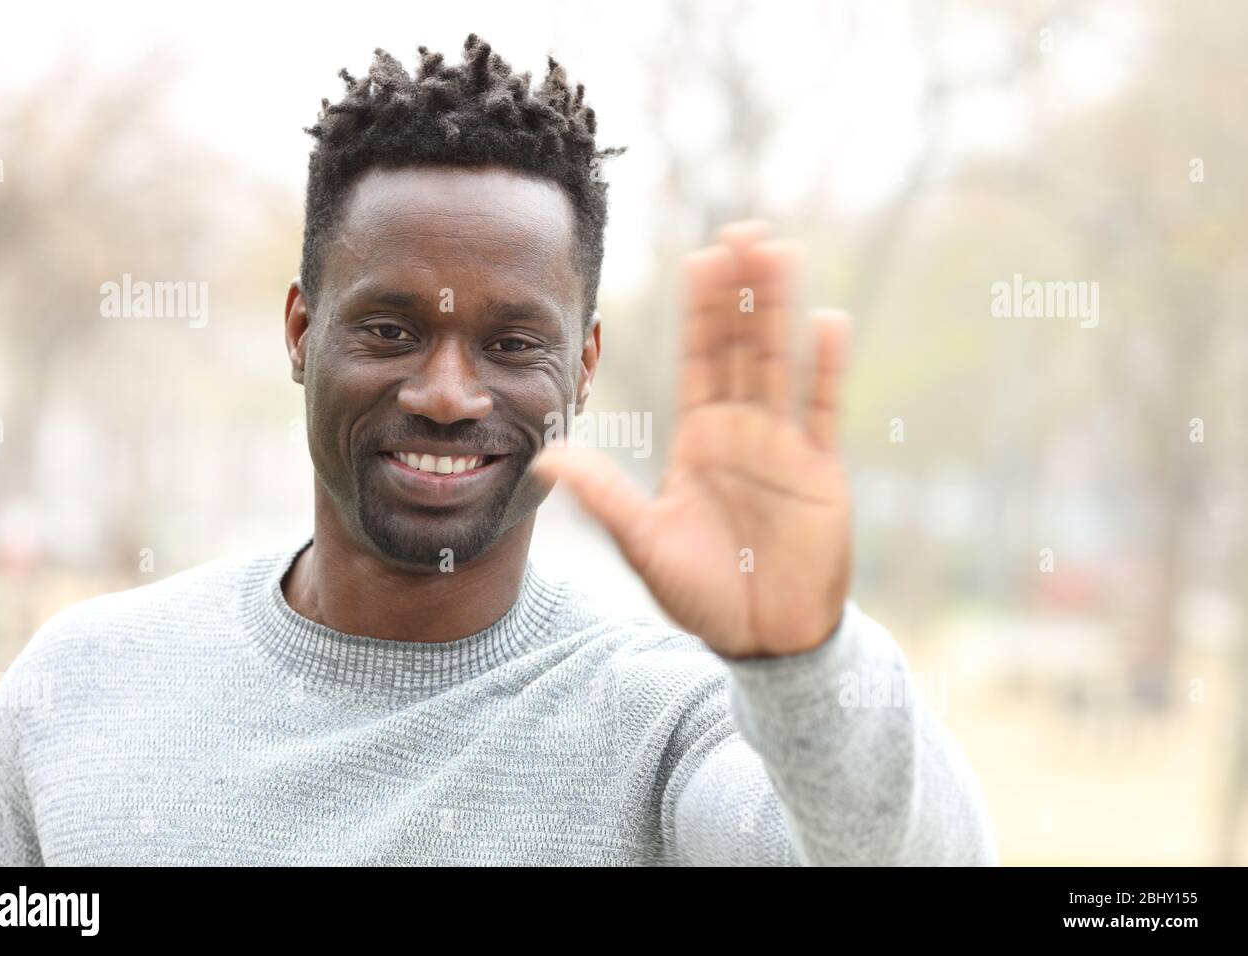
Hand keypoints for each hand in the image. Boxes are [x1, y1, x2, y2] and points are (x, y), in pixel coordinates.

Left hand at [530, 221, 852, 658]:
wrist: (761, 639)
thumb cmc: (704, 592)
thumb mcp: (644, 540)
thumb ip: (603, 493)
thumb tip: (546, 454)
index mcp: (701, 440)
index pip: (699, 360)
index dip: (699, 311)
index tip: (698, 259)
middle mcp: (743, 433)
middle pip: (743, 347)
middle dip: (741, 292)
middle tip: (741, 231)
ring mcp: (784, 448)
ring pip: (782, 363)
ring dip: (780, 310)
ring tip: (779, 253)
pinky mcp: (821, 473)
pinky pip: (823, 412)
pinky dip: (827, 369)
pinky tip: (828, 320)